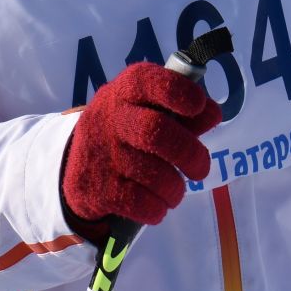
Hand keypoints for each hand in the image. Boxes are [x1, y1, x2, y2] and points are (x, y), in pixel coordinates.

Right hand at [61, 62, 220, 237]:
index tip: (199, 106)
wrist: (76, 167)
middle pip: (156, 131)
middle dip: (190, 154)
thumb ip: (181, 113)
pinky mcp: (97, 188)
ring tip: (174, 191)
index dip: (180, 91)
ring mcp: (102, 153)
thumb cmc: (125, 133)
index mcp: (125, 92)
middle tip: (199, 169)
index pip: (149, 81)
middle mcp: (111, 118)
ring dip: (175, 189)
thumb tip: (213, 114)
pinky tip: (156, 206)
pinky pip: (140, 203)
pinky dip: (157, 209)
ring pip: (153, 174)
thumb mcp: (146, 111)